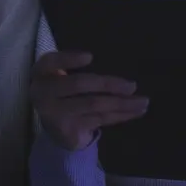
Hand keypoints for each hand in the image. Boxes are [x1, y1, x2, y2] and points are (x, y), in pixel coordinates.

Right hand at [29, 51, 148, 150]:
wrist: (55, 126)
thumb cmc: (64, 92)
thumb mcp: (62, 75)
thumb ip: (76, 67)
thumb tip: (116, 62)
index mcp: (41, 73)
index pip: (51, 62)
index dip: (69, 59)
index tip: (90, 57)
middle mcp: (43, 93)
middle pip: (79, 85)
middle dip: (108, 84)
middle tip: (132, 85)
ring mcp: (55, 113)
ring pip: (94, 105)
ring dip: (122, 103)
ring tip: (143, 101)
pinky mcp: (68, 129)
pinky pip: (100, 120)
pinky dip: (121, 115)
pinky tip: (136, 111)